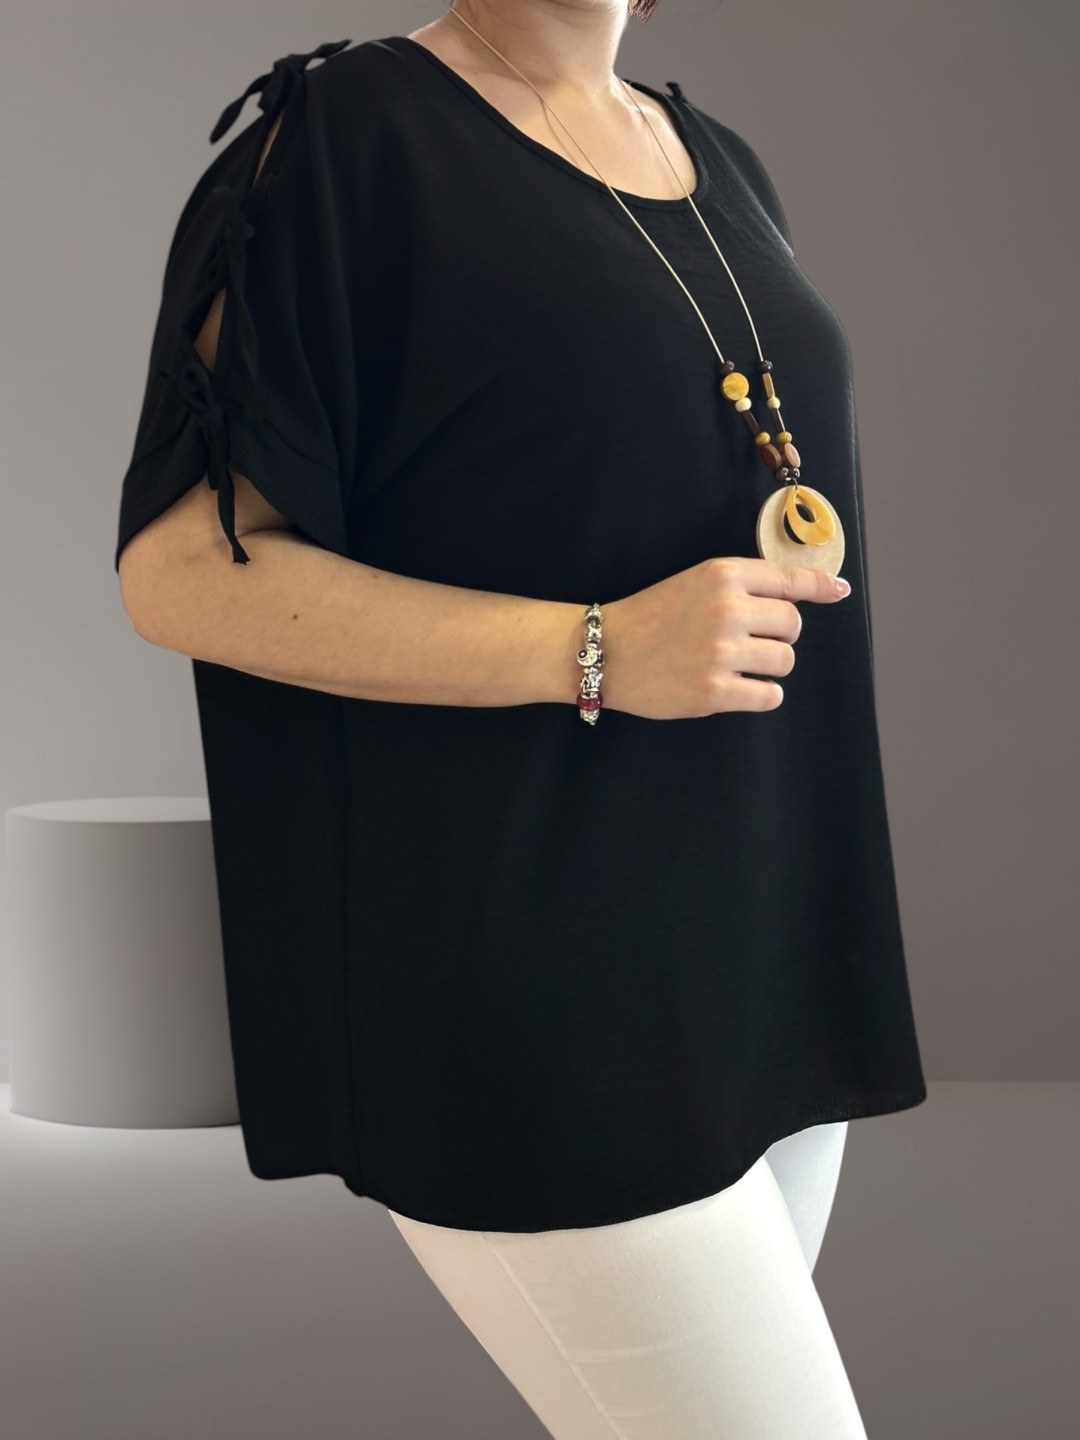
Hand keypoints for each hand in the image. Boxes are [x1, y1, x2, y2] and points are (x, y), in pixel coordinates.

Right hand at [599, 556, 850, 719]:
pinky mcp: (714, 691)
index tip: (838, 591)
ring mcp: (721, 652)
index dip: (820, 586)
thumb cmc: (652, 616)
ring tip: (737, 665)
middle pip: (793, 625)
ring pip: (785, 661)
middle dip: (778, 635)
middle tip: (746, 640)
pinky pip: (769, 695)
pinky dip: (761, 694)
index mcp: (722, 575)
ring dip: (769, 666)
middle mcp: (726, 610)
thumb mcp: (696, 582)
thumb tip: (813, 591)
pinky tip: (739, 688)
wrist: (605, 652)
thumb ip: (745, 586)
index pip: (790, 579)